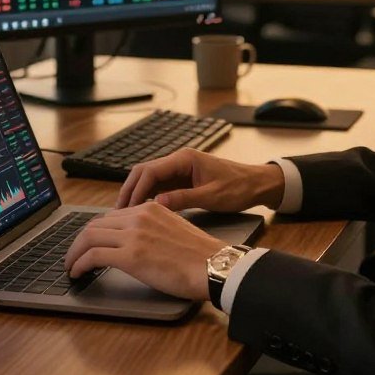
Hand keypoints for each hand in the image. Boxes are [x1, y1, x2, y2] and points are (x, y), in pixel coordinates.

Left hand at [63, 201, 224, 299]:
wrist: (214, 266)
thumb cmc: (201, 256)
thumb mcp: (174, 229)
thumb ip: (153, 229)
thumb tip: (137, 242)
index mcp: (150, 208)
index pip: (111, 216)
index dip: (95, 232)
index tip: (89, 244)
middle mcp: (139, 216)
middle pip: (95, 224)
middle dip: (79, 241)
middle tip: (74, 256)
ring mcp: (133, 235)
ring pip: (89, 237)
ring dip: (74, 252)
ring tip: (71, 266)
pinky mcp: (130, 256)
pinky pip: (93, 256)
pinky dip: (79, 264)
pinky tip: (77, 273)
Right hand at [116, 148, 284, 212]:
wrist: (256, 184)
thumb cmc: (238, 187)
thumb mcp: (212, 196)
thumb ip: (184, 198)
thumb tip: (157, 203)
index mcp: (184, 159)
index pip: (150, 171)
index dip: (135, 190)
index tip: (126, 209)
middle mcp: (178, 160)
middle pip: (144, 172)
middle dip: (129, 191)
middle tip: (117, 213)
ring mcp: (179, 169)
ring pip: (149, 179)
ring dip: (136, 195)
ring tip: (125, 216)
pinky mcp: (182, 179)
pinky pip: (158, 186)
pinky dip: (147, 198)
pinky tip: (142, 213)